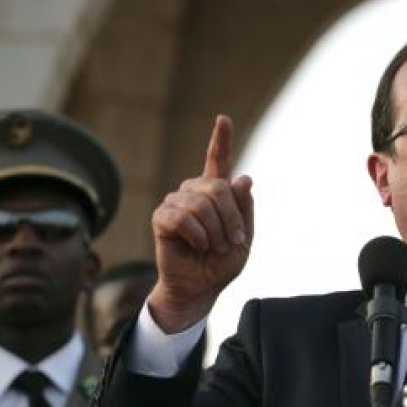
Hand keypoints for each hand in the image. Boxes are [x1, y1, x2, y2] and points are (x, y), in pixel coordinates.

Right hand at [147, 115, 253, 331]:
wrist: (200, 287)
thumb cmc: (221, 263)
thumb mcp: (244, 237)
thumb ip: (245, 209)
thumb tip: (244, 177)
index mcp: (216, 193)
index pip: (218, 161)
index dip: (220, 139)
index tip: (223, 119)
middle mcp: (194, 192)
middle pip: (218, 187)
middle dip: (232, 218)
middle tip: (234, 241)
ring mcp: (176, 202)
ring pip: (201, 203)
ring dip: (215, 231)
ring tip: (213, 247)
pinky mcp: (162, 217)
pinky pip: (183, 217)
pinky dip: (197, 235)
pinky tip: (198, 245)